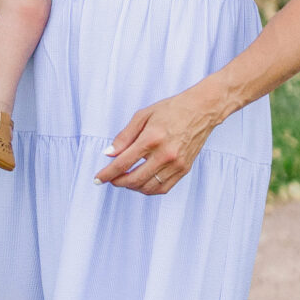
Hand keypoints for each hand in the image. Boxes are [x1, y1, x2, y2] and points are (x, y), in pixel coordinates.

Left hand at [96, 84, 220, 195]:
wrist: (201, 110)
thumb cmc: (171, 110)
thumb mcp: (142, 116)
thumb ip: (124, 137)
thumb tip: (109, 154)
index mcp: (151, 139)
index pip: (123, 162)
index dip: (108, 173)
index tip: (98, 178)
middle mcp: (165, 154)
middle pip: (135, 178)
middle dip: (118, 182)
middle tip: (110, 179)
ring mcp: (176, 164)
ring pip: (149, 187)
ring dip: (133, 187)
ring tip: (124, 180)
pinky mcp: (184, 169)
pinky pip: (163, 188)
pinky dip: (149, 189)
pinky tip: (141, 183)